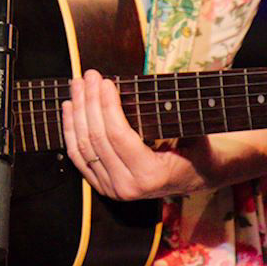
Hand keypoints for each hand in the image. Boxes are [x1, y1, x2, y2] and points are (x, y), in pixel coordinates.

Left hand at [61, 70, 206, 199]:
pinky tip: (69, 107)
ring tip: (77, 86)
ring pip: (83, 145)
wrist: (197, 177)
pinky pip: (78, 156)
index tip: (104, 81)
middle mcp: (127, 187)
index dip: (107, 105)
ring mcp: (112, 189)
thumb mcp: (194, 134)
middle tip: (88, 76)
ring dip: (77, 112)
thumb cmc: (197, 150)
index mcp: (151, 176)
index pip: (118, 135)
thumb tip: (148, 88)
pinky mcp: (101, 185)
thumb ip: (172, 117)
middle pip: (97, 138)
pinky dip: (71, 130)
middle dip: (90, 102)